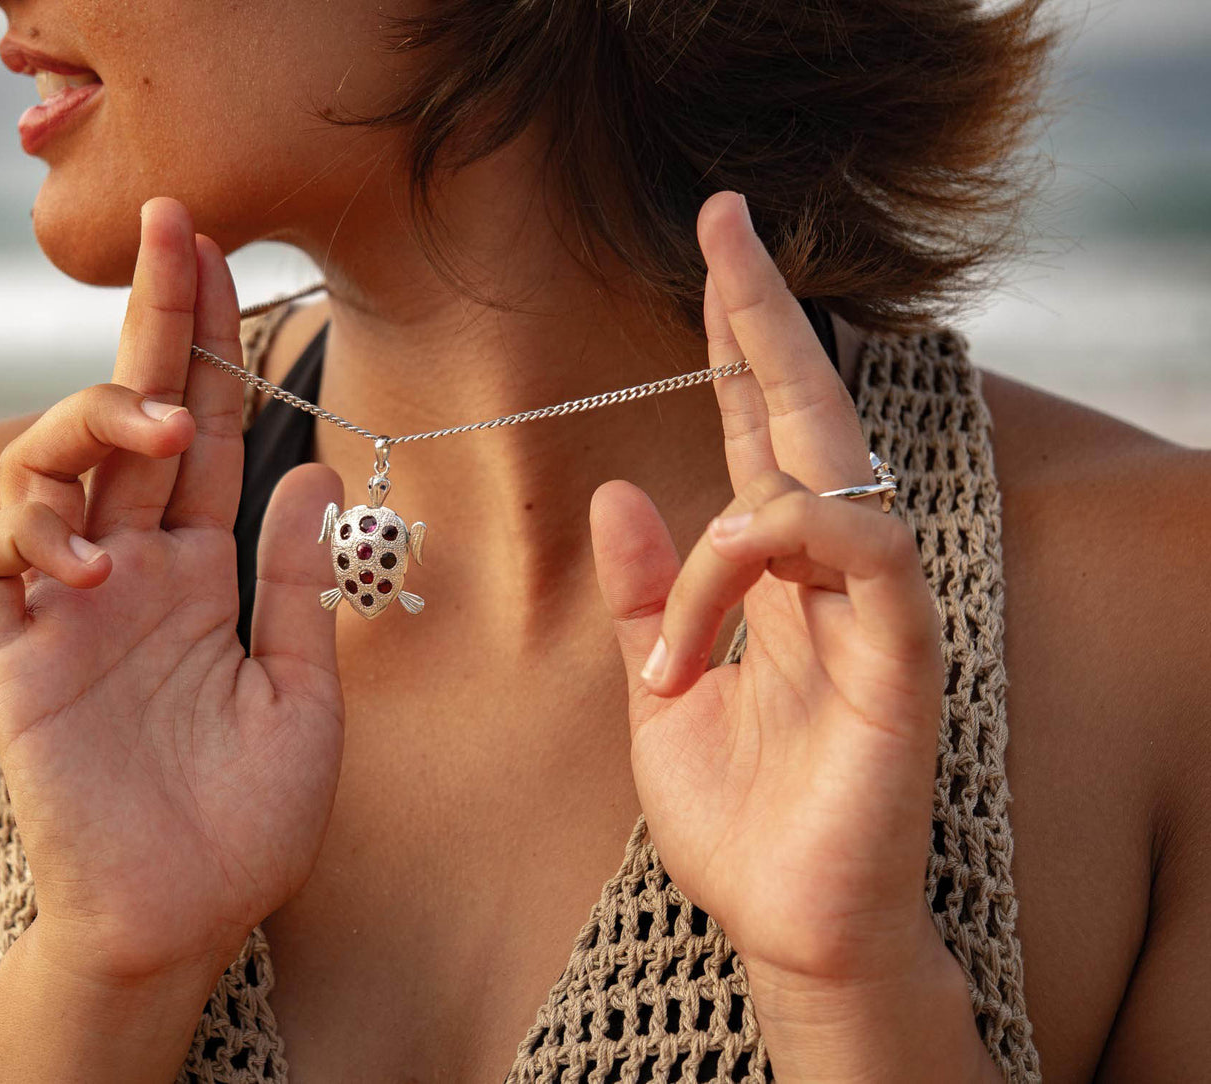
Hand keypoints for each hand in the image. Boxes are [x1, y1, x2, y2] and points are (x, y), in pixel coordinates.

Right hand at [0, 198, 344, 990]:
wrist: (186, 917)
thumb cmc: (247, 818)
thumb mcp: (303, 689)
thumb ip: (297, 580)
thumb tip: (314, 465)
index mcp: (199, 570)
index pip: (199, 433)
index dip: (209, 346)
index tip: (225, 255)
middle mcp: (131, 569)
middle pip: (125, 416)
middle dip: (149, 322)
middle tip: (175, 227)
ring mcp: (66, 606)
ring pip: (45, 464)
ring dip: (91, 421)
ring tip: (158, 430)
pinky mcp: (11, 655)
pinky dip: (30, 531)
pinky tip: (93, 559)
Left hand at [591, 192, 947, 994]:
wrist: (790, 925)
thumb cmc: (738, 815)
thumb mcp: (660, 685)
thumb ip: (646, 590)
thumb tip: (622, 488)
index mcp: (772, 573)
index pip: (758, 427)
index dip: (736, 338)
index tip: (713, 249)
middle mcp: (829, 570)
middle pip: (807, 411)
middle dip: (765, 315)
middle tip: (725, 220)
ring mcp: (872, 607)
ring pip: (830, 473)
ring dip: (736, 513)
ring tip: (674, 635)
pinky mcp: (901, 656)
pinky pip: (861, 552)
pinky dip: (771, 558)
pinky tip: (709, 620)